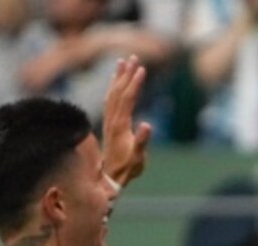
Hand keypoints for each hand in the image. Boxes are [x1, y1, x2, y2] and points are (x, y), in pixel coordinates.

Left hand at [102, 55, 152, 185]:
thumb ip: (142, 141)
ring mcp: (110, 120)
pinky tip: (116, 81)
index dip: (134, 83)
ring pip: (113, 93)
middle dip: (126, 74)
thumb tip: (148, 125)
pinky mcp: (110, 123)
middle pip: (119, 91)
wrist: (109, 176)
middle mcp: (112, 119)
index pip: (127, 99)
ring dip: (118, 77)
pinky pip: (110, 100)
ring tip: (123, 61)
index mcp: (120, 124)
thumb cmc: (127, 168)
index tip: (141, 69)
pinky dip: (114, 87)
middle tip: (134, 57)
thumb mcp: (137, 158)